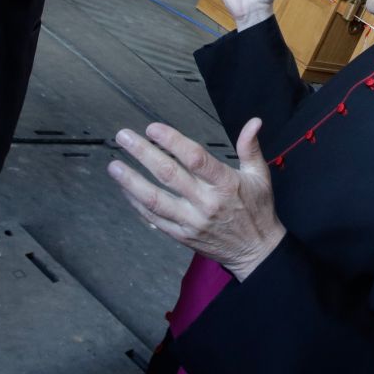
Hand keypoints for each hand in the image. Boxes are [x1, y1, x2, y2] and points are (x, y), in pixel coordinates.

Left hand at [108, 118, 284, 280]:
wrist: (255, 251)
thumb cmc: (257, 209)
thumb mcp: (260, 176)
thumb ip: (251, 147)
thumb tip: (254, 121)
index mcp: (225, 184)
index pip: (195, 158)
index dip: (172, 141)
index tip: (153, 128)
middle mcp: (205, 203)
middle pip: (168, 174)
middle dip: (142, 153)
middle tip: (123, 137)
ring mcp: (191, 222)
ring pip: (155, 200)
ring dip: (131, 181)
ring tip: (113, 166)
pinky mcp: (182, 235)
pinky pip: (154, 218)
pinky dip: (137, 204)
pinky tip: (125, 189)